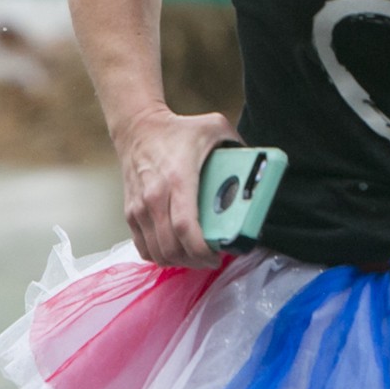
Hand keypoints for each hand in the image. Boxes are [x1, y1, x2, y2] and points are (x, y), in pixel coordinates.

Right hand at [113, 104, 240, 268]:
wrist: (138, 129)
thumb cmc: (178, 130)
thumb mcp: (214, 127)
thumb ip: (238, 145)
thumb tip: (258, 166)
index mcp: (178, 179)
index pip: (186, 227)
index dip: (202, 250)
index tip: (218, 255)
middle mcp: (155, 197)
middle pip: (172, 247)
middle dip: (195, 261)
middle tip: (213, 259)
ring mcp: (139, 208)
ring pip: (157, 252)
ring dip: (179, 261)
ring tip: (196, 257)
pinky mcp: (130, 214)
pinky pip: (144, 248)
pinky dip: (160, 256)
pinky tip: (175, 252)